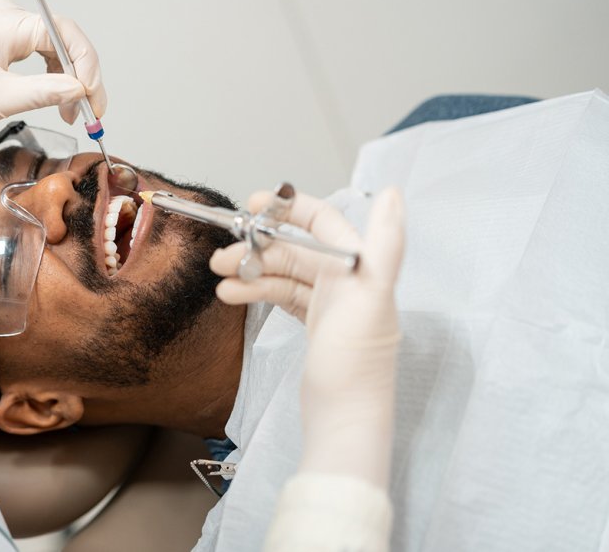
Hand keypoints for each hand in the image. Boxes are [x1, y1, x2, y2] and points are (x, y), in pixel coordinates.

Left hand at [0, 0, 105, 134]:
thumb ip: (42, 93)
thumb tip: (79, 91)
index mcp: (2, 22)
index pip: (62, 33)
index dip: (84, 66)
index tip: (92, 97)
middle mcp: (6, 16)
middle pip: (63, 39)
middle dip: (81, 76)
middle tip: (92, 110)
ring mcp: (6, 26)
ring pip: (56, 48)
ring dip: (70, 79)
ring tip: (75, 111)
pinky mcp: (5, 39)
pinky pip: (43, 53)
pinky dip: (55, 77)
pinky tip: (61, 99)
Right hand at [210, 189, 404, 484]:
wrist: (344, 420)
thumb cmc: (356, 362)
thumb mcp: (371, 297)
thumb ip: (385, 242)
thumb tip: (393, 192)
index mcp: (361, 267)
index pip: (323, 222)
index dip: (288, 210)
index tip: (251, 206)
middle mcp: (347, 281)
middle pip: (295, 249)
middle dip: (258, 248)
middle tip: (221, 258)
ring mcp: (329, 305)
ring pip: (283, 274)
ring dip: (250, 272)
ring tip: (220, 281)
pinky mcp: (314, 326)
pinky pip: (281, 297)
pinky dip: (256, 292)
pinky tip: (231, 296)